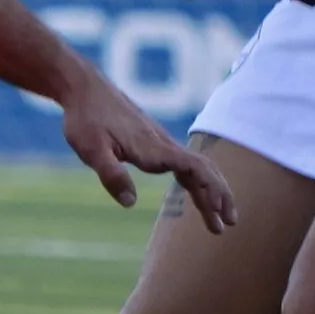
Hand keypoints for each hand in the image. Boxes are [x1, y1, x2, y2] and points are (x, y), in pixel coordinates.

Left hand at [61, 79, 236, 231]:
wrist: (85, 89)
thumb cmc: (86, 118)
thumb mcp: (91, 150)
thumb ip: (111, 175)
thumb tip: (130, 203)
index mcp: (153, 148)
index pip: (194, 168)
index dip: (210, 188)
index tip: (220, 209)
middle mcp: (163, 145)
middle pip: (203, 170)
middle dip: (219, 195)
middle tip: (229, 224)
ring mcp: (160, 144)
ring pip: (196, 169)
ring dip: (209, 193)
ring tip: (217, 220)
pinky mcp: (153, 144)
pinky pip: (183, 165)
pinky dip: (195, 182)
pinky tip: (196, 194)